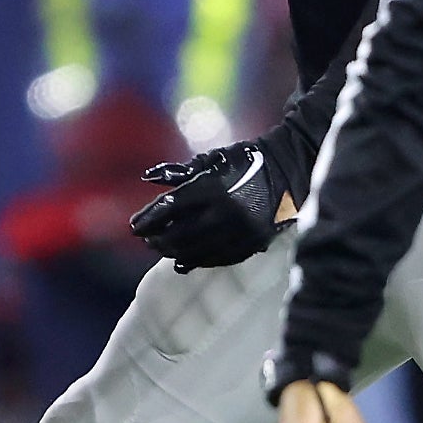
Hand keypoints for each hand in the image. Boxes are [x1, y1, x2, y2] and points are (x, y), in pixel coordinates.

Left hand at [132, 133, 295, 269]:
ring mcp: (240, 231)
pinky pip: (219, 258)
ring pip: (197, 250)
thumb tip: (147, 177)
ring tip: (162, 250)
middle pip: (180, 234)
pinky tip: (183, 262)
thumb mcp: (211, 160)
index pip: (169, 208)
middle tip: (146, 240)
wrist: (288, 168)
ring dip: (174, 252)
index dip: (148, 219)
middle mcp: (225, 212)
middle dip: (158, 239)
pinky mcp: (253, 243)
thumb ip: (179, 172)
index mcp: (212, 188)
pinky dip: (198, 261)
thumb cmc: (244, 160)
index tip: (133, 226)